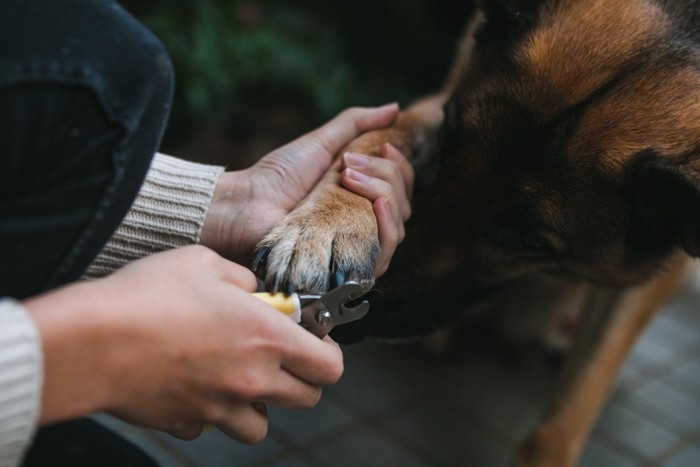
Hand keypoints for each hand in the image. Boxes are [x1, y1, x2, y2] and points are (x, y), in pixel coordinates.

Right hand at [25, 246, 342, 443]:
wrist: (92, 341)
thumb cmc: (150, 295)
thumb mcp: (205, 262)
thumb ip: (243, 278)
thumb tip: (254, 291)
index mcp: (267, 338)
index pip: (329, 365)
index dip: (328, 352)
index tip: (314, 340)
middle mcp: (252, 380)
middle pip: (307, 399)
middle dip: (301, 379)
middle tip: (279, 357)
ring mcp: (219, 407)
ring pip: (261, 426)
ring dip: (259, 405)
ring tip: (237, 379)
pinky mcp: (186, 421)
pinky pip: (210, 426)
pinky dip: (209, 413)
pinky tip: (192, 387)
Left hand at [200, 104, 401, 265]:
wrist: (249, 206)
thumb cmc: (278, 176)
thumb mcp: (321, 142)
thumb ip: (356, 124)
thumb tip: (395, 108)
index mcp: (360, 196)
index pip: (401, 186)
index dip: (399, 166)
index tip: (383, 148)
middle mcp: (363, 223)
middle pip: (402, 204)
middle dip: (385, 175)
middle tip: (347, 166)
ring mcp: (358, 247)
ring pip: (397, 226)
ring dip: (385, 194)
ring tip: (350, 179)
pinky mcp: (350, 267)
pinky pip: (386, 254)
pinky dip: (389, 226)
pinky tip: (379, 206)